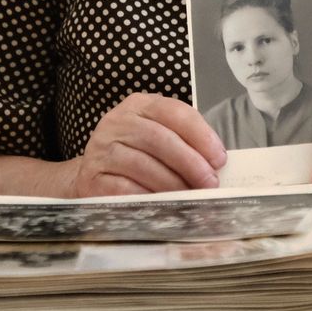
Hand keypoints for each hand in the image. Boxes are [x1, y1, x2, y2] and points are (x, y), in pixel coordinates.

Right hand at [72, 94, 227, 196]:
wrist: (93, 173)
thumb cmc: (136, 154)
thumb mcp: (158, 137)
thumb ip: (184, 143)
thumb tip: (216, 165)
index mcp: (139, 105)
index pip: (174, 112)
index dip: (201, 135)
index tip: (219, 159)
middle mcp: (117, 122)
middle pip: (159, 138)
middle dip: (190, 162)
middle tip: (210, 182)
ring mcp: (101, 149)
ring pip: (142, 164)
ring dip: (173, 184)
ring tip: (191, 197)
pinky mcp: (92, 177)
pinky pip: (124, 189)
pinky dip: (148, 198)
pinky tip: (164, 205)